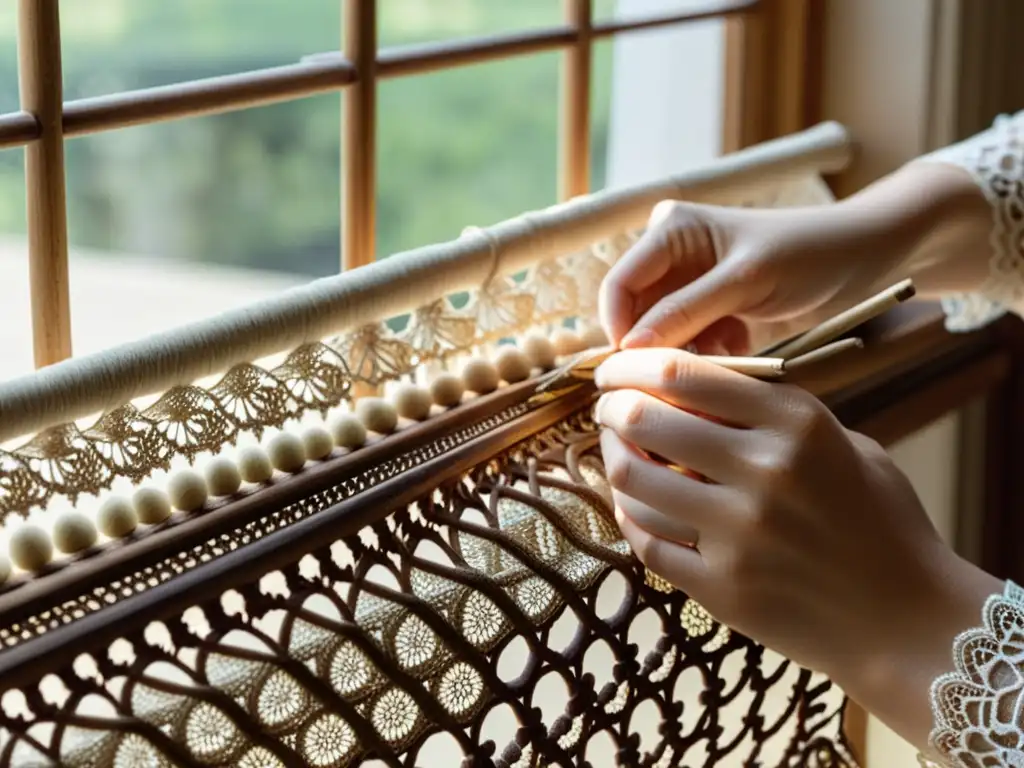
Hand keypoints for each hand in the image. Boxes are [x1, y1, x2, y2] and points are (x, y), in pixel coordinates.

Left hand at [593, 348, 1001, 747]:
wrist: (905, 621)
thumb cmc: (877, 523)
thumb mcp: (839, 444)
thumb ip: (771, 414)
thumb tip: (688, 388)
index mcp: (796, 425)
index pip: (683, 375)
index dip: (631, 365)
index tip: (612, 368)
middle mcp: (764, 473)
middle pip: (643, 421)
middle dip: (610, 409)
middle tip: (606, 410)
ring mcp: (738, 535)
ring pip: (633, 482)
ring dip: (614, 461)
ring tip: (617, 455)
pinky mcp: (721, 588)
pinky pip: (646, 541)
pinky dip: (631, 517)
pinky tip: (634, 506)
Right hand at [599, 162, 993, 352]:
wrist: (863, 255)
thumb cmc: (808, 253)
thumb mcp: (745, 280)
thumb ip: (685, 311)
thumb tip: (631, 348)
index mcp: (669, 230)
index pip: (619, 285)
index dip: (621, 328)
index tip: (638, 370)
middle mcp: (671, 253)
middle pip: (637, 313)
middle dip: (658, 346)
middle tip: (686, 374)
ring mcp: (690, 281)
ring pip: (664, 332)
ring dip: (688, 352)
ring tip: (725, 357)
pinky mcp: (710, 306)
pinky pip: (690, 339)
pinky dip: (709, 352)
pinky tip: (739, 348)